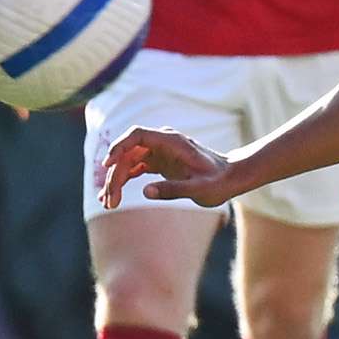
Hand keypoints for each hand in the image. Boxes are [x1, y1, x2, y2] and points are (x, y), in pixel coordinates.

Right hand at [97, 127, 243, 209]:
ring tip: (109, 203)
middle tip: (110, 200)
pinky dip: (123, 181)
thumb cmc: (218, 182)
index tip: (107, 164)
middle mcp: (163, 143)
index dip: (119, 146)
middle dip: (115, 175)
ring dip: (116, 181)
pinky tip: (113, 197)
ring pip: (128, 162)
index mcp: (172, 141)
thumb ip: (174, 189)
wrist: (231, 178)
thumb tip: (145, 192)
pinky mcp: (159, 162)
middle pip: (128, 153)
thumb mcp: (199, 188)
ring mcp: (159, 152)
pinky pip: (134, 169)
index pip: (137, 135)